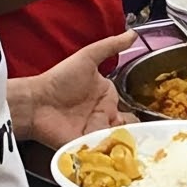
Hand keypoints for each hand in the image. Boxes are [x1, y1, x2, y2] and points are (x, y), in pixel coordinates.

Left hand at [17, 31, 131, 148]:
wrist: (36, 102)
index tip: (150, 121)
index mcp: (107, 96)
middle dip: (133, 133)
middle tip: (141, 136)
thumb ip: (111, 46)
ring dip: (120, 142)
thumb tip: (134, 33)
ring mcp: (92, 132)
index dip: (137, 115)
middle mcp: (102, 115)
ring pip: (114, 140)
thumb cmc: (61, 78)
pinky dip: (106, 152)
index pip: (128, 108)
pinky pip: (98, 151)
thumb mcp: (88, 57)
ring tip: (128, 145)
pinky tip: (114, 153)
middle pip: (124, 127)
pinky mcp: (82, 145)